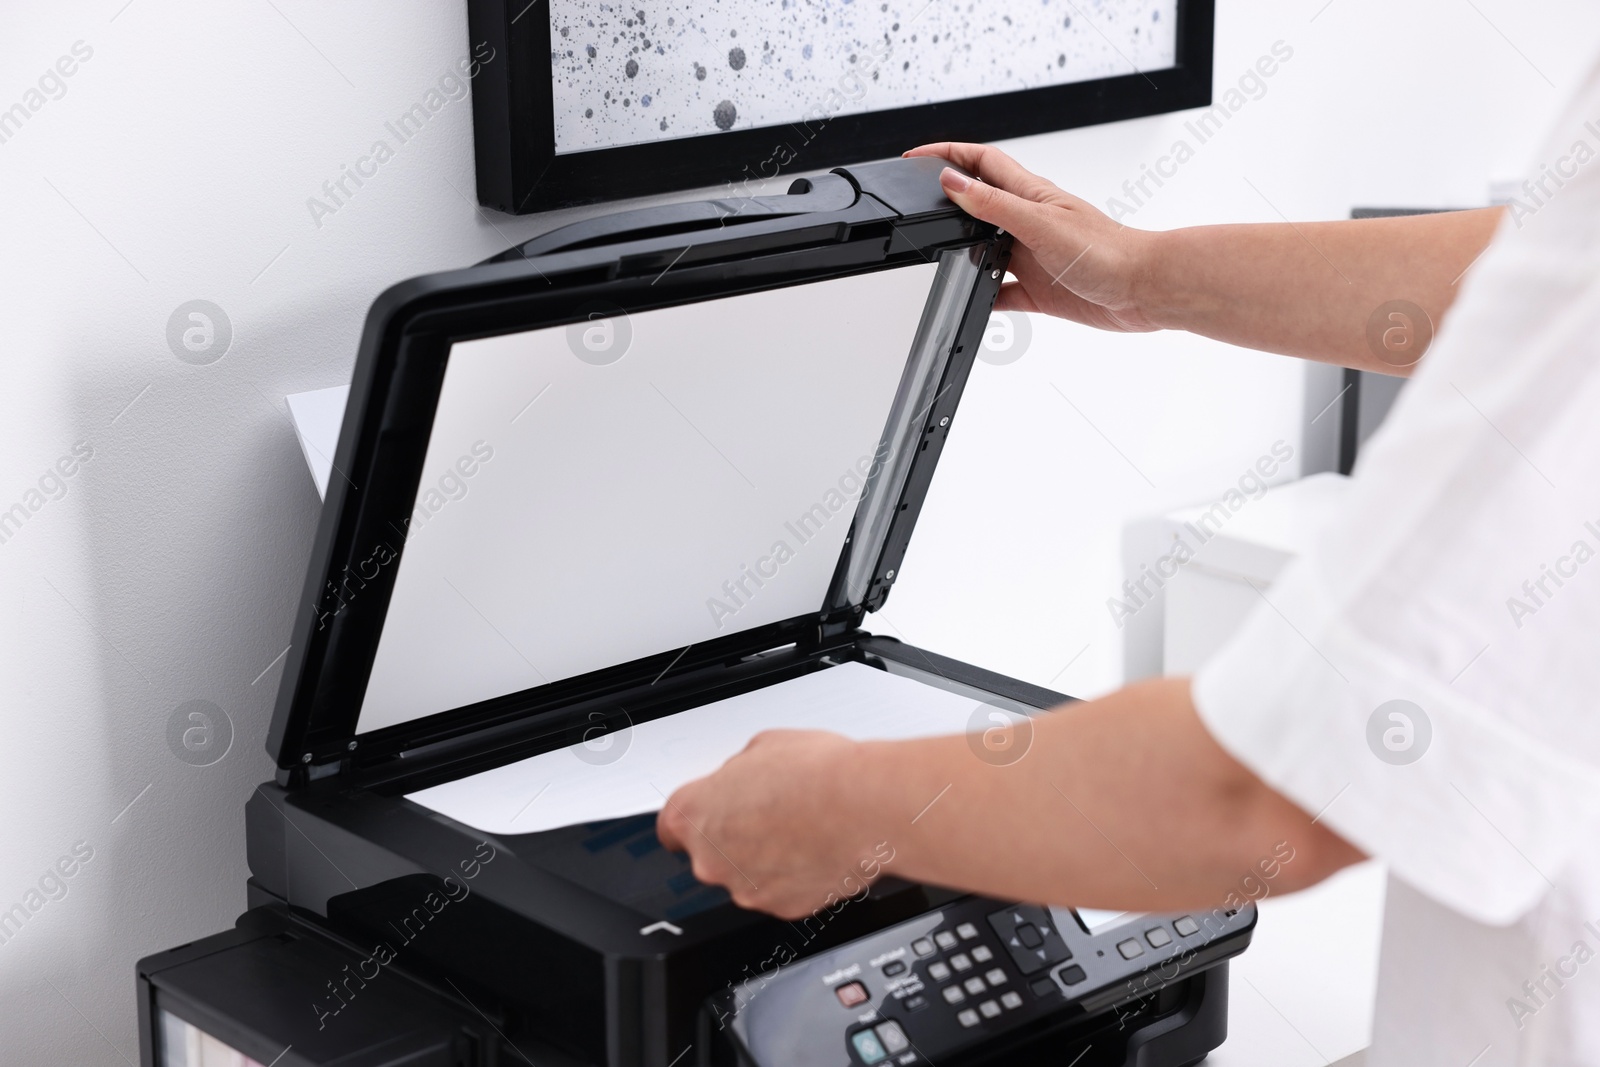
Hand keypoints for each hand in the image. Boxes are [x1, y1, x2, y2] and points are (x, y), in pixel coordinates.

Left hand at [656, 730, 895, 919]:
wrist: (863, 810)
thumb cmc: (816, 776)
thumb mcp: (764, 746)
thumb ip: (740, 771)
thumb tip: (746, 777)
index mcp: (696, 816)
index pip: (671, 827)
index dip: (692, 819)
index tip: (706, 815)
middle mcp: (712, 861)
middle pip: (711, 852)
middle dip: (736, 836)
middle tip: (771, 812)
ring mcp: (747, 890)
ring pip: (747, 874)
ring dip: (767, 856)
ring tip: (802, 826)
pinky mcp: (783, 908)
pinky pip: (781, 890)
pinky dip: (795, 875)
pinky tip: (817, 847)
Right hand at [905, 142, 1161, 332]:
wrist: (1144, 289)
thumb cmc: (1108, 251)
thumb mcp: (1039, 223)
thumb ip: (993, 205)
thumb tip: (953, 184)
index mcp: (1031, 196)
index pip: (981, 162)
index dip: (948, 153)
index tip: (916, 157)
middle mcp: (1029, 222)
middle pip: (979, 202)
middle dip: (948, 198)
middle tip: (918, 200)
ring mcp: (1034, 256)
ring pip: (987, 248)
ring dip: (964, 249)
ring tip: (937, 253)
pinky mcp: (1040, 289)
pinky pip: (1002, 292)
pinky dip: (984, 297)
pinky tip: (971, 302)